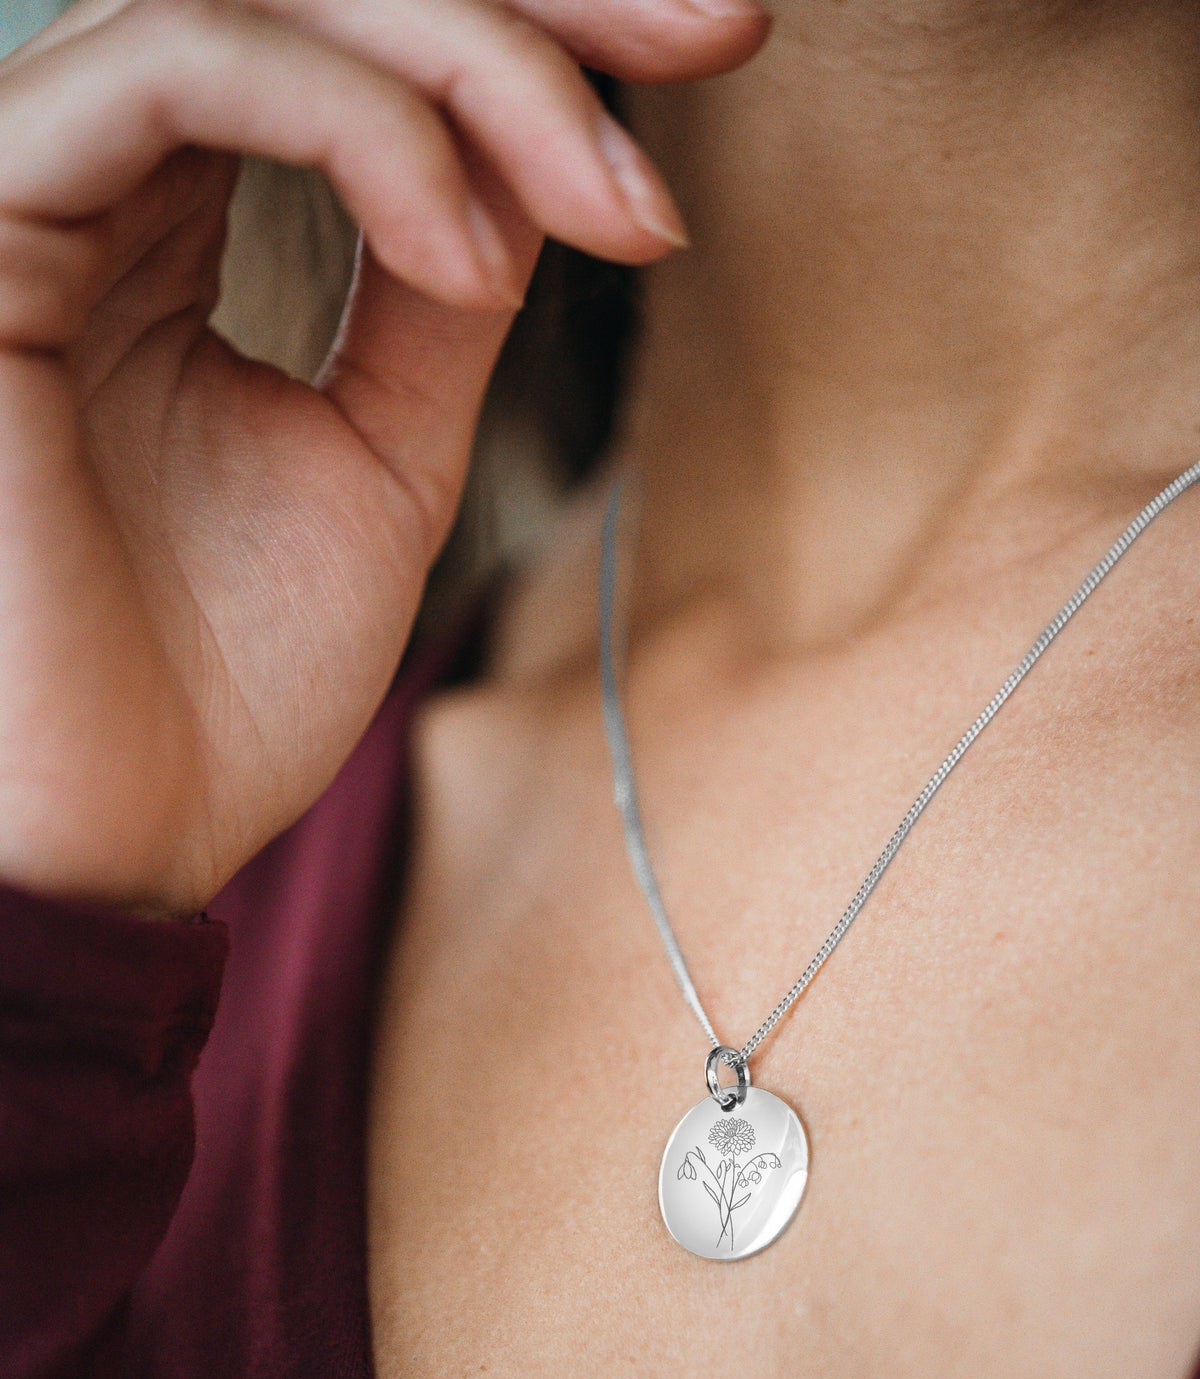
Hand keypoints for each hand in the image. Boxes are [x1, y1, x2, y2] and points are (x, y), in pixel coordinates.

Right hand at [0, 0, 767, 913]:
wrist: (119, 844)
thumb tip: (548, 157)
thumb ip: (435, 292)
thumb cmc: (226, 690)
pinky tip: (470, 256)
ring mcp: (33, 198)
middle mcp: (95, 186)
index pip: (351, 44)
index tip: (719, 44)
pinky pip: (169, 72)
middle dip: (538, 3)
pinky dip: (357, 128)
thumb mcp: (381, 459)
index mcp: (165, 233)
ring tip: (607, 205)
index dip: (537, 22)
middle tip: (718, 36)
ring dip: (475, 65)